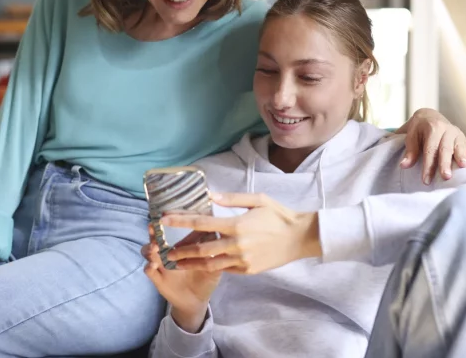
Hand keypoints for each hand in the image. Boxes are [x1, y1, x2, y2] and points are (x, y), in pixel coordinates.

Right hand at [142, 228, 219, 332]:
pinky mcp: (157, 278)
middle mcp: (168, 250)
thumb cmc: (207, 278)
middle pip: (157, 237)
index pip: (176, 228)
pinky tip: (152, 266)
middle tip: (154, 227)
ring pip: (148, 252)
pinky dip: (149, 267)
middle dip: (155, 231)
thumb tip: (220, 236)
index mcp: (182, 244)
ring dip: (150, 248)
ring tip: (155, 248)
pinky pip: (149, 271)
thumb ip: (216, 251)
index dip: (175, 221)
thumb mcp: (215, 264)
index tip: (174, 216)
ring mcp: (161, 264)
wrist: (197, 300)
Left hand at [163, 192, 320, 274]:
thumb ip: (231, 198)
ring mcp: (242, 260)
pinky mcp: (248, 270)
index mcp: (237, 224)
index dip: (181, 221)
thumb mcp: (258, 200)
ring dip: (191, 264)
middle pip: (201, 249)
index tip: (165, 220)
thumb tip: (209, 196)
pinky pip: (225, 268)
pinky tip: (202, 264)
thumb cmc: (279, 215)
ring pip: (210, 264)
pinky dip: (212, 266)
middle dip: (181, 250)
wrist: (300, 238)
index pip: (202, 223)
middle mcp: (237, 244)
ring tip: (177, 263)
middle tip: (166, 251)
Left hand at [394, 108, 465, 183]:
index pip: (430, 150)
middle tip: (446, 177)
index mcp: (432, 127)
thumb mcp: (411, 136)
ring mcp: (456, 133)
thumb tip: (404, 165)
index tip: (426, 180)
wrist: (429, 116)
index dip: (428, 166)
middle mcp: (446, 129)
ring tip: (464, 166)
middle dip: (445, 163)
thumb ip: (410, 151)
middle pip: (445, 148)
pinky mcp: (463, 137)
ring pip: (459, 146)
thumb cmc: (418, 129)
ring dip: (461, 156)